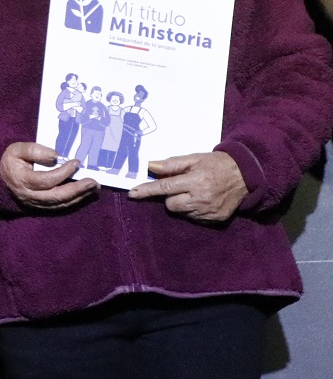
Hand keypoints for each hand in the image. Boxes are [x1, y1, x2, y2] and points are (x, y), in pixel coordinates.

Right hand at [0, 141, 97, 210]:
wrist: (0, 180)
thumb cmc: (10, 162)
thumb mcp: (16, 150)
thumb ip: (34, 150)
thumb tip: (55, 156)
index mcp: (23, 180)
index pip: (47, 180)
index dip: (63, 172)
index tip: (76, 162)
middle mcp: (30, 195)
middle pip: (57, 196)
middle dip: (77, 190)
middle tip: (93, 182)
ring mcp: (36, 204)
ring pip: (60, 203)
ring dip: (79, 196)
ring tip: (93, 188)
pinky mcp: (41, 207)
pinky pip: (60, 206)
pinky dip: (73, 201)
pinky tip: (83, 194)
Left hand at [127, 151, 245, 222]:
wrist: (246, 175)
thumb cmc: (216, 164)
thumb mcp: (194, 158)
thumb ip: (172, 164)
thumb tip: (150, 166)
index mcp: (196, 181)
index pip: (165, 187)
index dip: (147, 190)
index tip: (132, 194)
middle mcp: (201, 199)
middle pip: (170, 204)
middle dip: (171, 196)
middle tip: (182, 185)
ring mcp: (209, 212)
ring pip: (181, 212)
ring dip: (182, 203)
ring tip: (195, 192)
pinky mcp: (216, 220)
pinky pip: (194, 218)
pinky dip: (193, 210)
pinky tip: (203, 200)